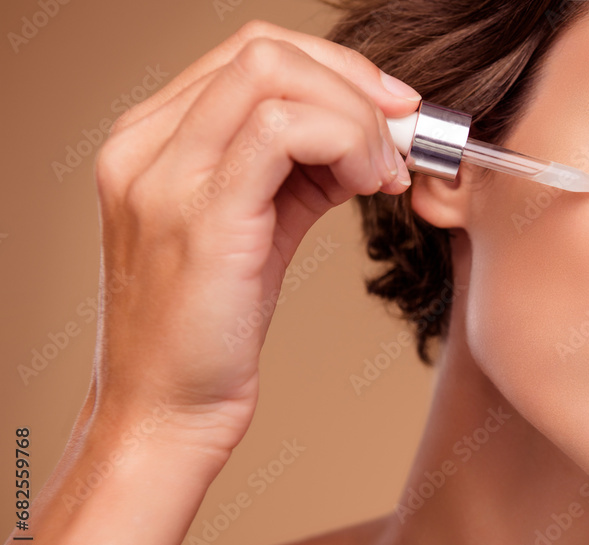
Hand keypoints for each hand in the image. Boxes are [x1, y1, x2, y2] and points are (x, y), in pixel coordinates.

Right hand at [89, 19, 419, 454]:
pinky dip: (347, 141)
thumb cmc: (210, 330)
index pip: (249, 54)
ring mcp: (164, 176)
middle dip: (354, 80)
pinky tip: (370, 183)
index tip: (390, 110)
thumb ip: (295, 172)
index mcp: (151, 140)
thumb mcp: (252, 230)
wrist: (166, 411)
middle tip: (404, 129)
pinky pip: (283, 130)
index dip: (335, 69)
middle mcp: (145, 144)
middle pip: (263, 48)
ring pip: (273, 73)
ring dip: (356, 114)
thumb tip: (366, 135)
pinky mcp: (200, 216)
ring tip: (384, 171)